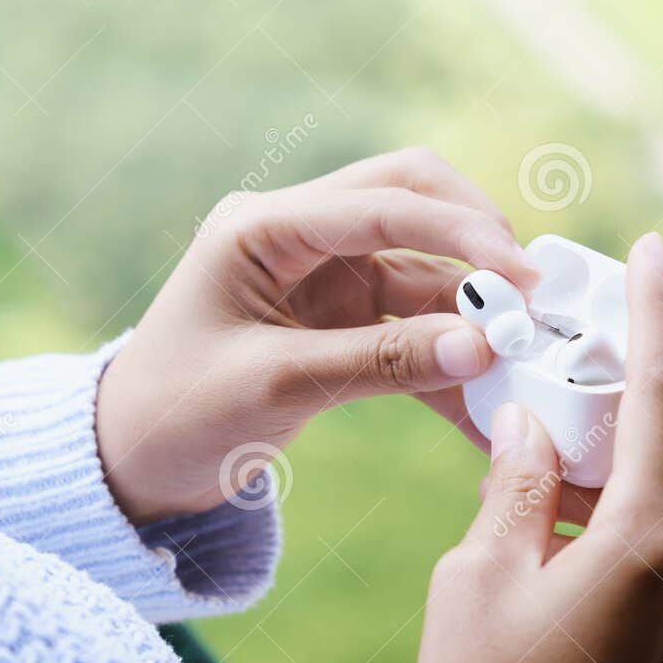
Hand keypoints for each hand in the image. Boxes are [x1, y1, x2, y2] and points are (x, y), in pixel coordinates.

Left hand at [95, 149, 540, 522]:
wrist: (132, 462)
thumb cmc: (178, 413)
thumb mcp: (275, 386)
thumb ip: (379, 362)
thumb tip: (484, 347)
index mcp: (262, 226)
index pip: (382, 202)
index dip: (462, 232)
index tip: (523, 276)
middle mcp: (298, 235)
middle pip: (412, 200)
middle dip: (477, 240)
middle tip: (531, 295)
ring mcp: (323, 276)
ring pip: (423, 267)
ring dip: (473, 308)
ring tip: (525, 355)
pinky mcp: (339, 319)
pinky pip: (411, 326)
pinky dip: (448, 357)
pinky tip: (486, 400)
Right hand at [413, 233, 662, 662]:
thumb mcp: (478, 580)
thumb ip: (513, 485)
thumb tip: (527, 423)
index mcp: (647, 544)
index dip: (658, 313)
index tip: (655, 250)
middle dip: (651, 389)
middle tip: (582, 375)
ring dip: (643, 458)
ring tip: (557, 468)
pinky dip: (646, 516)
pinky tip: (576, 535)